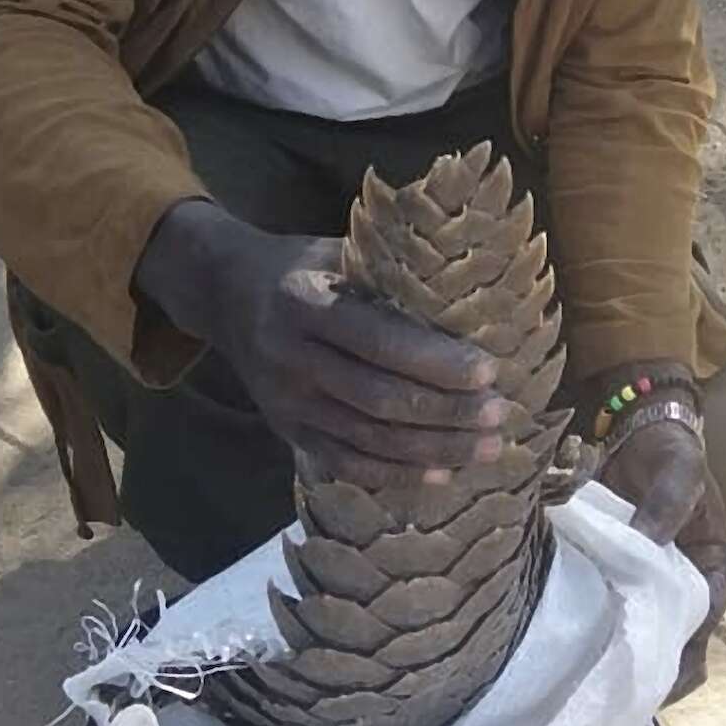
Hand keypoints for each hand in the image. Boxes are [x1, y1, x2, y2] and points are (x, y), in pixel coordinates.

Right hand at [137, 201, 511, 489]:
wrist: (225, 295)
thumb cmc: (301, 266)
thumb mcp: (336, 251)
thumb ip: (388, 274)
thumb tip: (472, 295)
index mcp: (302, 302)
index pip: (378, 340)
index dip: (434, 360)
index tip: (488, 370)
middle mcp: (289, 357)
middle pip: (377, 398)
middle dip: (445, 412)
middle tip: (499, 415)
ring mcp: (286, 402)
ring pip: (367, 438)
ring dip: (432, 448)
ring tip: (487, 448)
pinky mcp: (287, 431)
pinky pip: (345, 462)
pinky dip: (394, 473)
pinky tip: (440, 474)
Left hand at [600, 418, 725, 703]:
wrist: (638, 433)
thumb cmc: (669, 452)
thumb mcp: (678, 467)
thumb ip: (667, 501)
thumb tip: (647, 540)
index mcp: (715, 571)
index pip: (701, 630)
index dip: (676, 660)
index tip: (641, 679)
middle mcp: (687, 590)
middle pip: (671, 651)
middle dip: (640, 673)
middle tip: (600, 693)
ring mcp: (650, 590)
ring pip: (637, 642)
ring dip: (611, 661)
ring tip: (575, 683)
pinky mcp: (616, 582)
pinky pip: (606, 619)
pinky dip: (588, 635)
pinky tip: (558, 651)